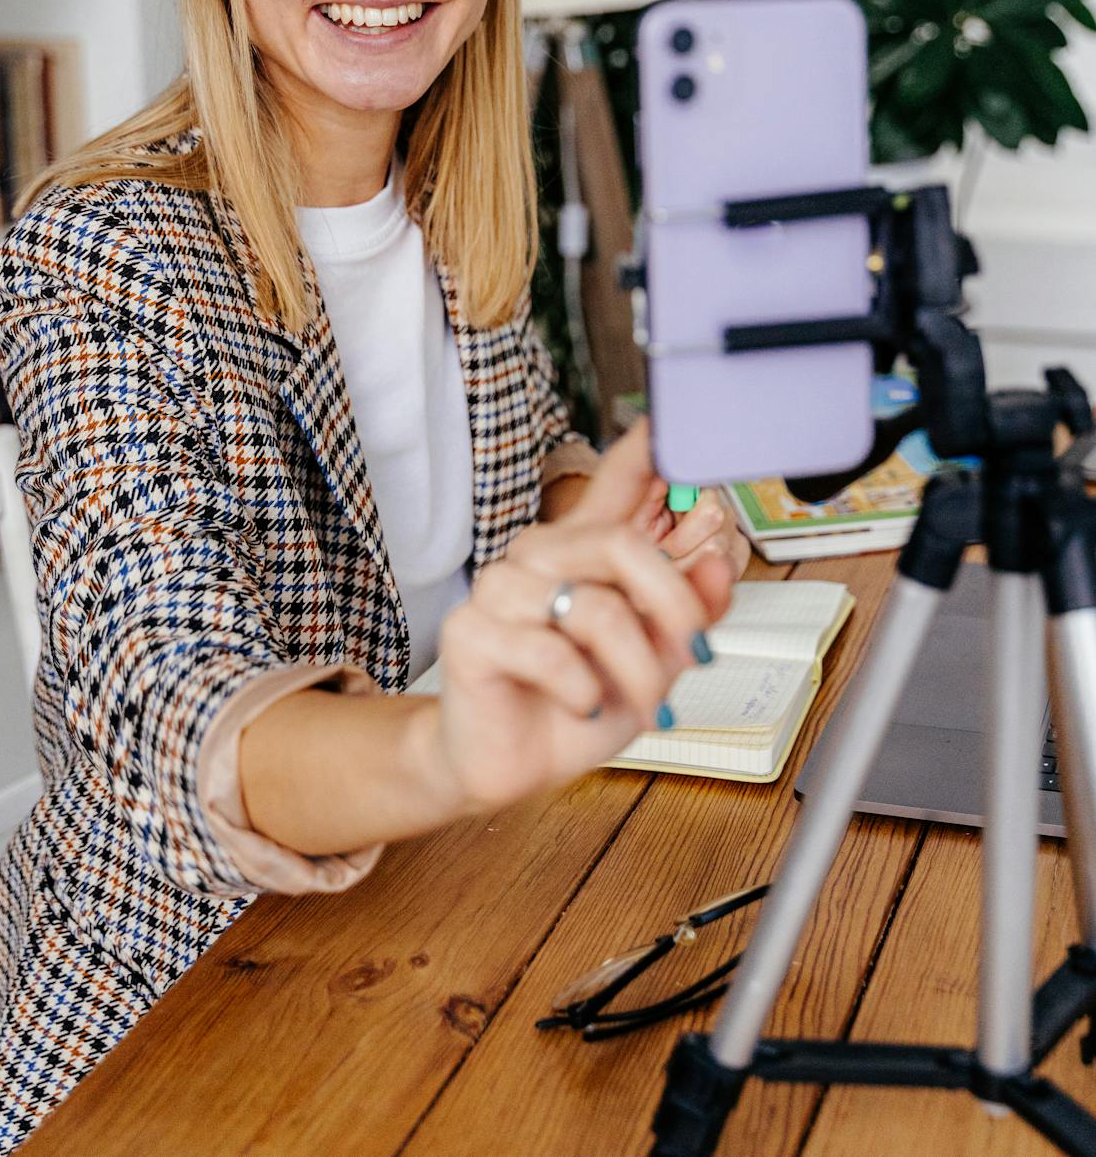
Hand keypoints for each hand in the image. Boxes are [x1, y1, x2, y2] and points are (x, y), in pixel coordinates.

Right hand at [426, 421, 735, 813]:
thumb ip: (687, 617)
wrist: (514, 766)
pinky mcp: (472, 631)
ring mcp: (501, 588)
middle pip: (620, 546)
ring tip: (642, 705)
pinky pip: (549, 653)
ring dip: (636, 671)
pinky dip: (583, 693)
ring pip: (595, 609)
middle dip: (673, 607)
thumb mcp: (654, 664)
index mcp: (584, 552)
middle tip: (695, 654)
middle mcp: (541, 556)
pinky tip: (579, 705)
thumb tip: (717, 569)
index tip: (667, 422)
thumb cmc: (580, 704)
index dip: (642, 450)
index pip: (615, 482)